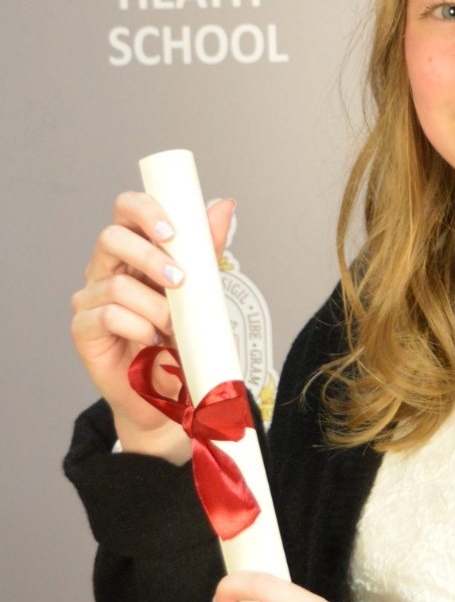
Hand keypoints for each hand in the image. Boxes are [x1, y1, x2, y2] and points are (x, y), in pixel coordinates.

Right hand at [71, 189, 235, 458]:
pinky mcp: (84, 330)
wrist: (171, 395)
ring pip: (115, 284)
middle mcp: (106, 270)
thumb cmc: (182, 341)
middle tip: (179, 281)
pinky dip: (137, 327)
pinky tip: (150, 342)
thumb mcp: (202, 293)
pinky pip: (107, 316)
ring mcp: (90, 299)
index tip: (173, 231)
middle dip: (150, 257)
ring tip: (171, 328)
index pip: (126, 210)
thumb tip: (223, 205)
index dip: (144, 210)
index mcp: (133, 252)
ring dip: (154, 306)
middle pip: (111, 238)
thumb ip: (207, 250)